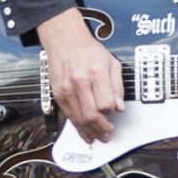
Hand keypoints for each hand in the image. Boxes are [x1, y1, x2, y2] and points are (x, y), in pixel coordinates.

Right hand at [38, 9, 125, 143]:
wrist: (64, 40)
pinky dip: (78, 127)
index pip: (105, 104)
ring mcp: (66, 90)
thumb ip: (117, 87)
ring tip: (99, 137)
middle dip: (102, 128)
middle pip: (91, 115)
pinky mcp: (58, 94)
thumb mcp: (112, 63)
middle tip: (109, 133)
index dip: (111, 112)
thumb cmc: (89, 50)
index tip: (114, 112)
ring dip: (90, 131)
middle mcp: (79, 83)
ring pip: (79, 119)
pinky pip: (69, 116)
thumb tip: (120, 108)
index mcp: (95, 74)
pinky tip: (85, 133)